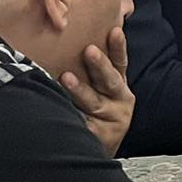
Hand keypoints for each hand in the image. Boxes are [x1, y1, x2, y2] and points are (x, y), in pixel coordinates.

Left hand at [61, 26, 133, 155]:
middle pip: (110, 81)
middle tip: (88, 50)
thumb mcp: (104, 93)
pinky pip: (82, 122)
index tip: (114, 31)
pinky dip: (71, 114)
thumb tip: (86, 40)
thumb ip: (99, 72)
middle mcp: (120, 102)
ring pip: (94, 102)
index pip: (121, 63)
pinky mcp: (98, 136)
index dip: (118, 48)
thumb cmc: (97, 115)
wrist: (97, 150)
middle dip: (99, 65)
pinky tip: (60, 107)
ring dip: (80, 89)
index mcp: (121, 88)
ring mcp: (111, 119)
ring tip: (66, 77)